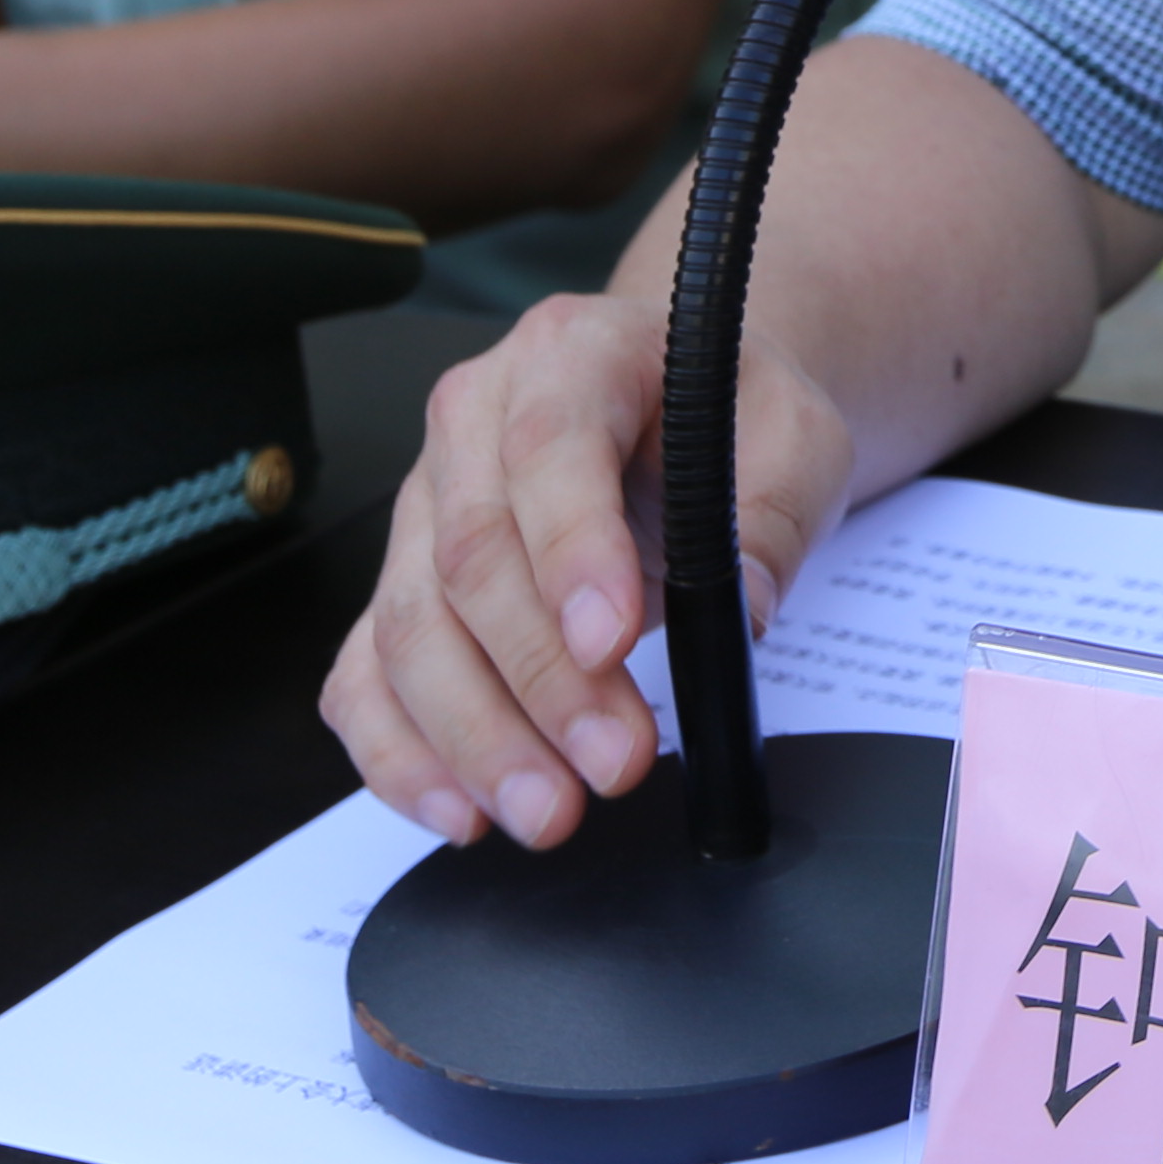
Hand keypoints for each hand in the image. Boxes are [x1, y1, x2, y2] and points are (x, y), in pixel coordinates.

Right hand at [320, 282, 863, 850]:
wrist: (687, 411)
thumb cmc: (735, 419)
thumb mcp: (797, 439)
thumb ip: (770, 518)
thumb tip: (740, 612)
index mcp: (571, 353)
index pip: (550, 446)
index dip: (573, 548)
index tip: (616, 641)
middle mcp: (471, 421)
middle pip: (472, 555)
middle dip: (540, 678)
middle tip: (613, 763)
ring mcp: (422, 506)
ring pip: (409, 628)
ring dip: (474, 736)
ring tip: (549, 811)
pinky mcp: (400, 587)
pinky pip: (365, 675)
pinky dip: (401, 753)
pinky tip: (462, 811)